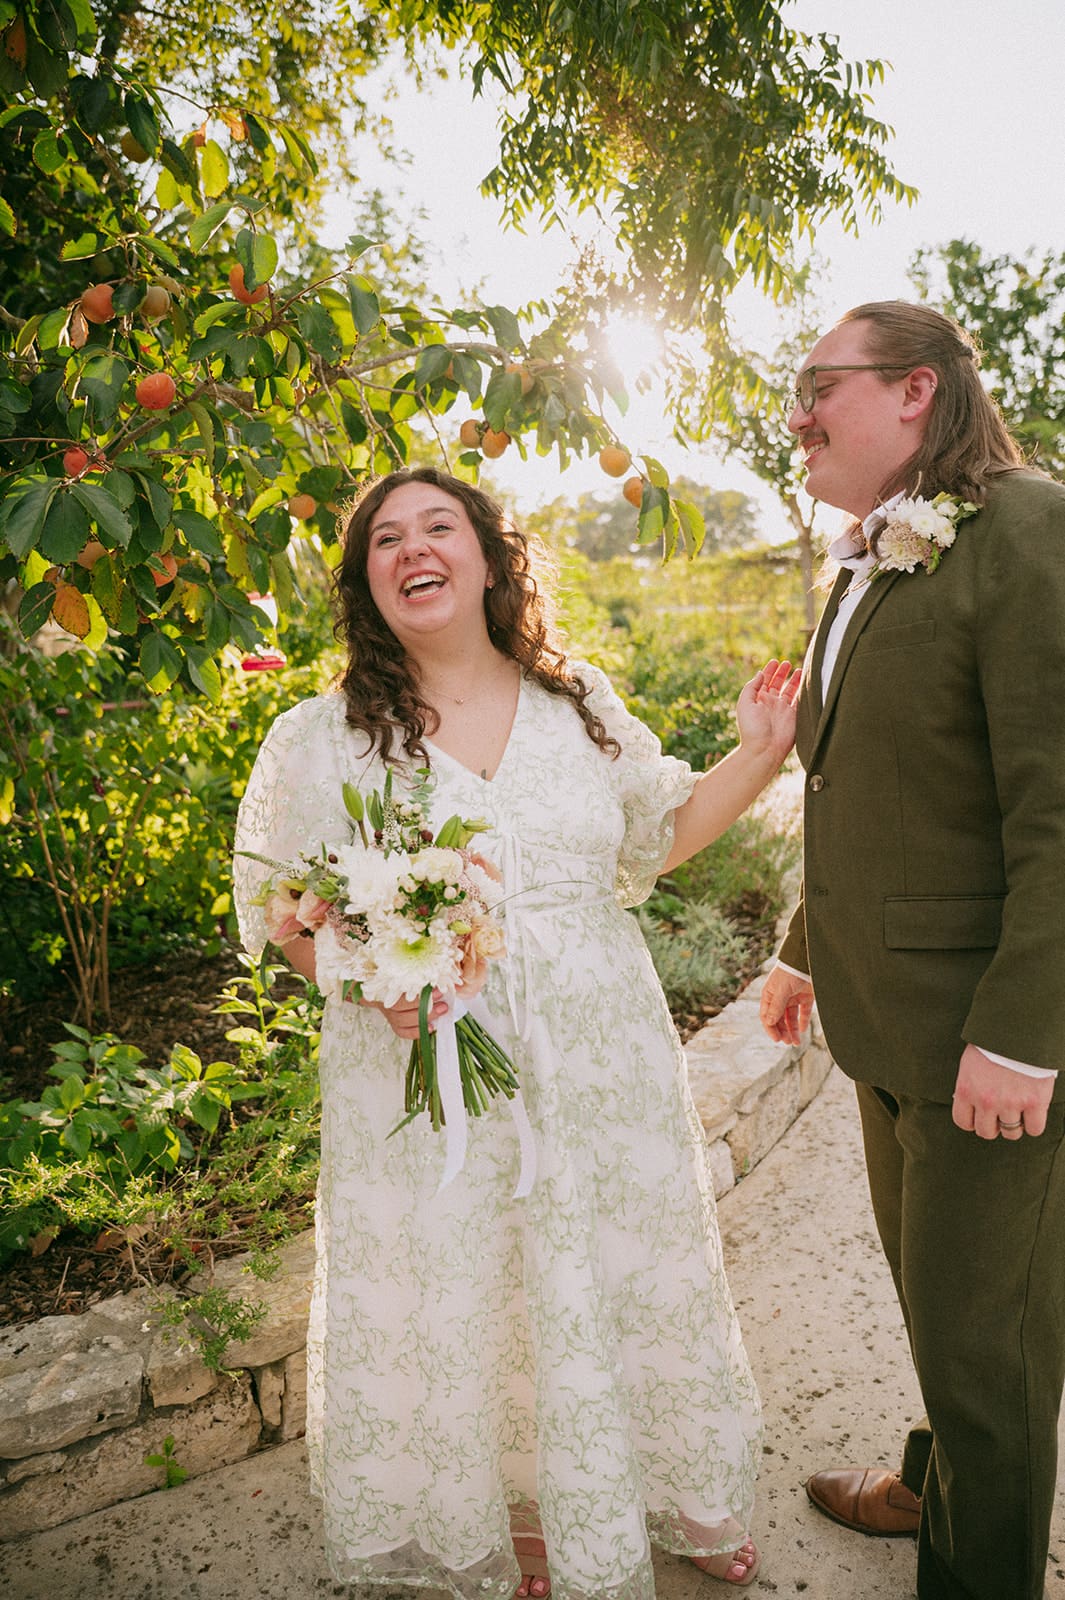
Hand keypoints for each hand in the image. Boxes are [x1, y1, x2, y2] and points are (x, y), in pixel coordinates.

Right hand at [361, 960, 488, 1039]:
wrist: (372, 984)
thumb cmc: (391, 971)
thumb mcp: (398, 963)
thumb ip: (412, 963)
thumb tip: (436, 961)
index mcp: (382, 983)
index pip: (396, 987)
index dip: (416, 988)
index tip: (434, 985)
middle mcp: (384, 999)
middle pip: (400, 1006)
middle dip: (424, 1003)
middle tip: (443, 997)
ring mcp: (388, 1012)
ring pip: (403, 1020)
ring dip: (425, 1016)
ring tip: (442, 1009)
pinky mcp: (393, 1022)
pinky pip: (402, 1031)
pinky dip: (417, 1031)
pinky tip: (431, 1027)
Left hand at [736, 658, 801, 766]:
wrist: (765, 749)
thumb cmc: (752, 728)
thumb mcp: (745, 703)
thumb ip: (752, 687)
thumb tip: (760, 673)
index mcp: (758, 700)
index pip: (764, 681)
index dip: (769, 671)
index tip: (775, 661)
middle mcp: (771, 704)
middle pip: (777, 684)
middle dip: (782, 673)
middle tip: (787, 663)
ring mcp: (783, 710)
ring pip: (790, 691)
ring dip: (794, 681)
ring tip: (800, 670)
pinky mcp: (795, 717)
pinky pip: (800, 701)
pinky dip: (804, 692)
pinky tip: (808, 683)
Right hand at [759, 964, 814, 1046]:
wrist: (808, 958)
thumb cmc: (791, 971)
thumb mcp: (782, 990)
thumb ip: (776, 1006)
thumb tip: (770, 1022)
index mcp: (770, 995)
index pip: (767, 1016)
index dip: (771, 1028)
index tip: (777, 1039)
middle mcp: (780, 997)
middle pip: (778, 1019)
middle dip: (782, 1031)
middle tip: (788, 1042)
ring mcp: (793, 997)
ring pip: (790, 1018)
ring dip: (792, 1030)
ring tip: (796, 1042)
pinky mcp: (806, 996)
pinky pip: (802, 1012)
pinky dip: (802, 1022)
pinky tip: (803, 1030)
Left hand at [951, 1044, 1053, 1139]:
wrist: (1020, 1028)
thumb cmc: (993, 1043)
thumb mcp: (971, 1062)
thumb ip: (970, 1085)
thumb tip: (968, 1104)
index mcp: (966, 1089)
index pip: (963, 1122)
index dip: (973, 1122)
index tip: (981, 1116)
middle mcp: (986, 1100)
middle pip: (986, 1132)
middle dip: (994, 1125)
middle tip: (1001, 1114)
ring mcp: (1011, 1103)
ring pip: (1011, 1133)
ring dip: (1015, 1125)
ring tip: (1018, 1110)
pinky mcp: (1035, 1102)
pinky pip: (1035, 1129)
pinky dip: (1034, 1124)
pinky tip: (1033, 1111)